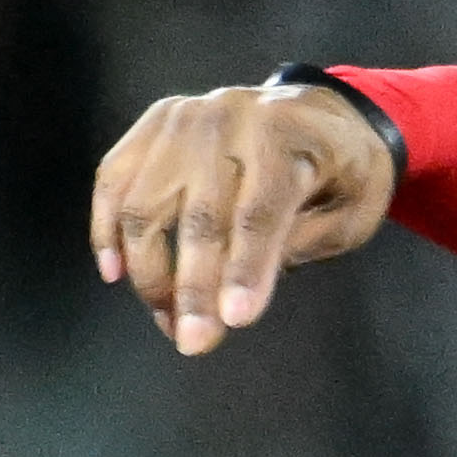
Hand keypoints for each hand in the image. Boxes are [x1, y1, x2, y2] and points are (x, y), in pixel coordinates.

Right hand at [90, 79, 400, 356]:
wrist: (317, 113)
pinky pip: (114, 178)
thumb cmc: (341, 172)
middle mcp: (230, 116)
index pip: (259, 211)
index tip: (234, 321)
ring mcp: (186, 116)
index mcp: (288, 135)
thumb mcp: (348, 213)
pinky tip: (116, 271)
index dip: (245, 269)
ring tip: (169, 319)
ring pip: (145, 203)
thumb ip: (297, 247)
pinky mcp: (156, 122)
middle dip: (193, 288)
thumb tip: (233, 296)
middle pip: (200, 215)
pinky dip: (107, 228)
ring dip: (149, 272)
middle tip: (193, 343)